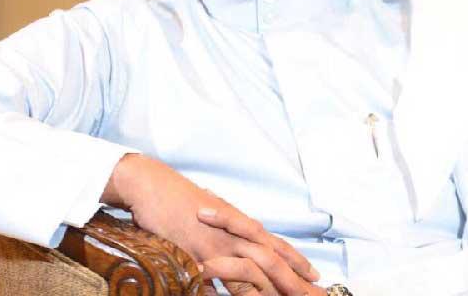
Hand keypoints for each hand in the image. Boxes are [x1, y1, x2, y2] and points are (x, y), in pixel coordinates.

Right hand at [102, 154, 318, 293]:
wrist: (152, 184)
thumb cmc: (180, 197)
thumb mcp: (211, 209)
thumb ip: (228, 224)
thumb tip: (242, 236)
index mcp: (237, 222)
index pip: (274, 244)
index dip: (297, 261)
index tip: (316, 277)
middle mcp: (231, 232)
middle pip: (270, 259)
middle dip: (293, 280)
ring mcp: (213, 243)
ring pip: (248, 269)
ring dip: (268, 290)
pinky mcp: (192, 251)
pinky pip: (211, 278)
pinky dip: (223, 293)